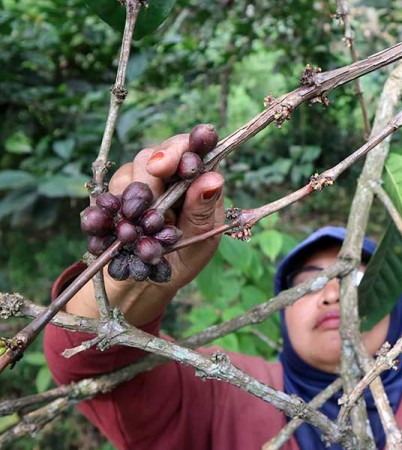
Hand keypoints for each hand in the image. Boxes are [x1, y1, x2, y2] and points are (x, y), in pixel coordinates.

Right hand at [67, 133, 224, 325]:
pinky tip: (119, 231)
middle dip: (158, 166)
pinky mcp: (111, 201)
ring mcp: (135, 186)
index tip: (187, 163)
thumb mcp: (201, 241)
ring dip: (136, 198)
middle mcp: (165, 178)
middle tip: (157, 181)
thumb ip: (203, 211)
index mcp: (195, 182)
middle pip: (156, 154)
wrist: (143, 286)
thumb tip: (214, 179)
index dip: (189, 147)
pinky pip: (106, 196)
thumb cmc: (182, 260)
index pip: (193, 150)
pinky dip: (110, 212)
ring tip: (144, 228)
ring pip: (130, 172)